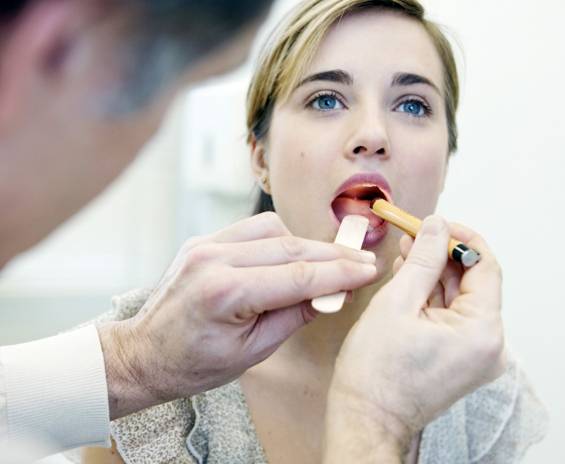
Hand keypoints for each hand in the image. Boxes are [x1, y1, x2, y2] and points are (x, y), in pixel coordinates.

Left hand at [99, 212, 377, 418]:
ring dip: (306, 245)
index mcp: (226, 292)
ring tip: (326, 265)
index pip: (299, 276)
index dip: (341, 274)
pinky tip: (292, 256)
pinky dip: (279, 240)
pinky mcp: (205, 241)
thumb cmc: (193, 364)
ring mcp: (206, 244)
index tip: (369, 271)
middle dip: (333, 255)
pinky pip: (253, 229)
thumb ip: (294, 317)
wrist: (143, 354)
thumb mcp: (252, 353)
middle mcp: (215, 259)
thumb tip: (331, 294)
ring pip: (274, 229)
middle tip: (363, 262)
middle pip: (291, 246)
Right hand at [325, 216, 506, 460]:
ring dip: (435, 275)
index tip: (436, 224)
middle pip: (473, 282)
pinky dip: (433, 298)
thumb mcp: (397, 303)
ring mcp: (476, 354)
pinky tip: (410, 279)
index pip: (485, 267)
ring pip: (461, 298)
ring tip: (406, 254)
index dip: (461, 239)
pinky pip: (453, 317)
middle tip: (413, 235)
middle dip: (442, 255)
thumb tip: (437, 226)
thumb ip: (422, 259)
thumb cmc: (376, 373)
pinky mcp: (462, 359)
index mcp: (482, 331)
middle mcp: (489, 345)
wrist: (366, 419)